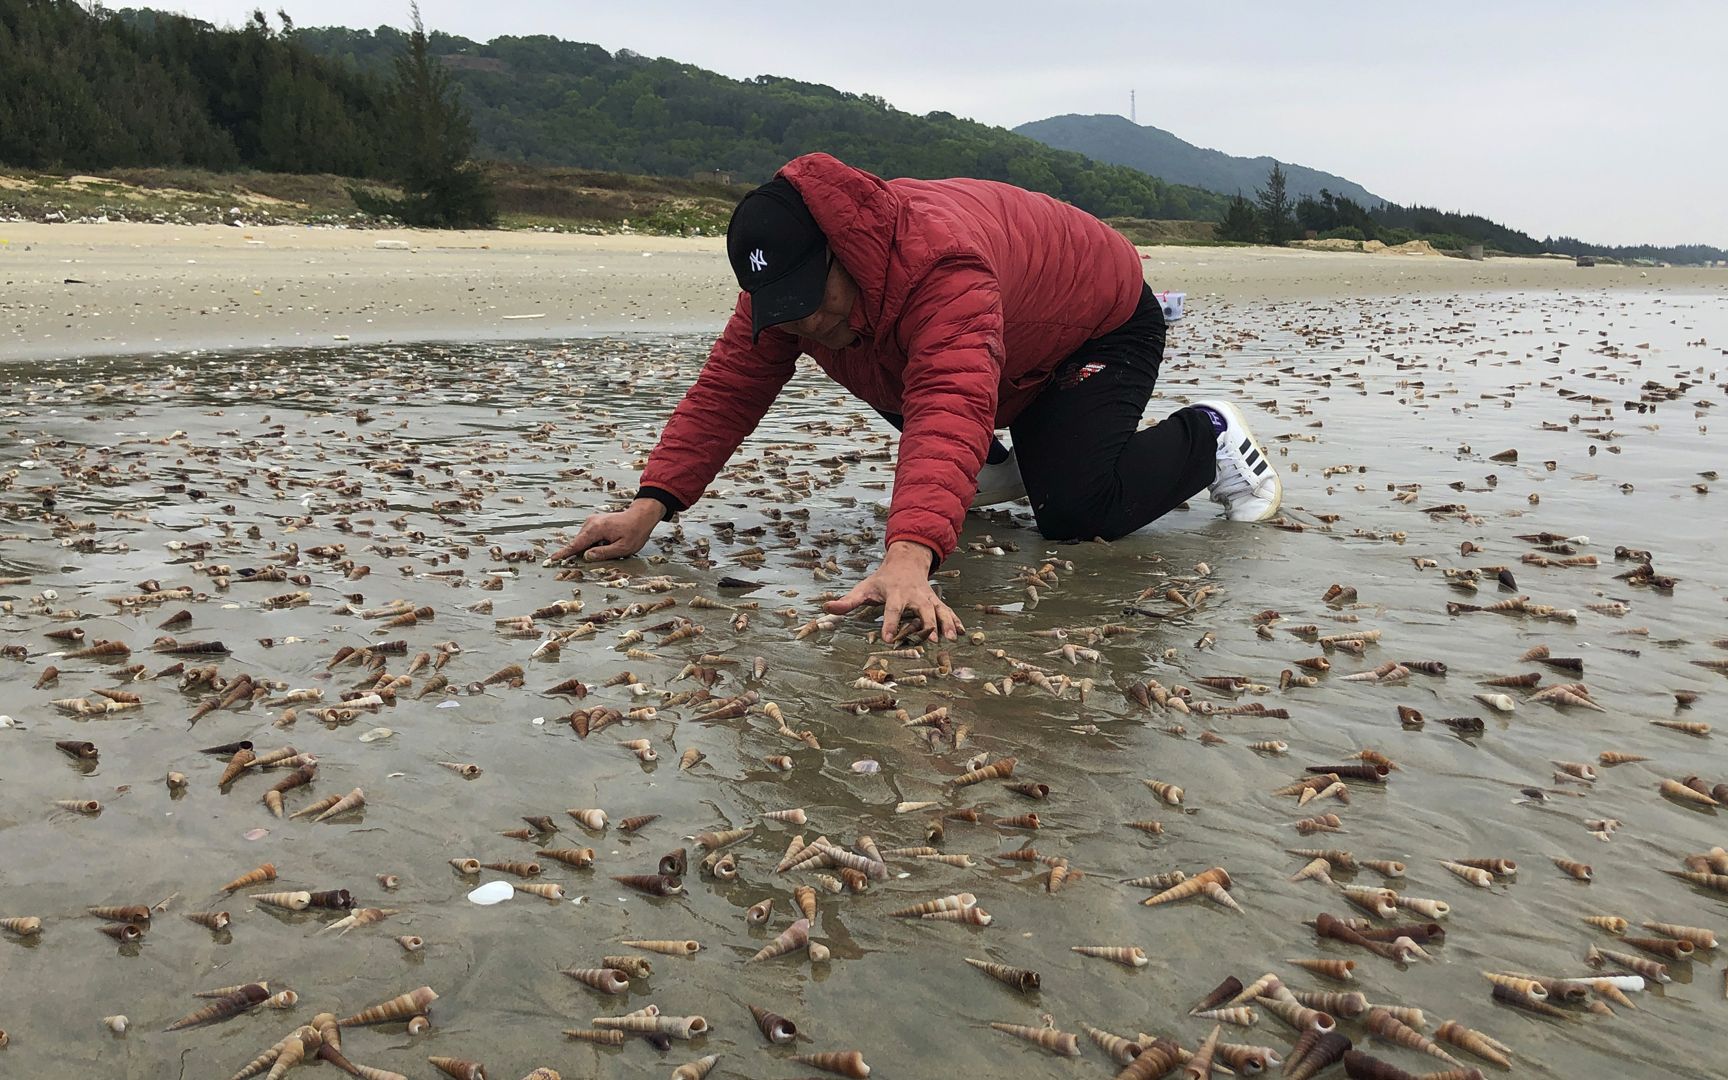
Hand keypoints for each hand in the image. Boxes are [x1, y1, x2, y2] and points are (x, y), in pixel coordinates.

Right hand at [548, 499, 663, 562]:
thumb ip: (604, 553)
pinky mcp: (594, 523)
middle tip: (589, 560)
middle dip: (579, 554)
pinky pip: (588, 537)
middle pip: (579, 543)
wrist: (641, 516)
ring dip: (589, 549)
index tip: (552, 559)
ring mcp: (592, 521)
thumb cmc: (635, 532)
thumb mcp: (623, 548)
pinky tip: (607, 544)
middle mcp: (591, 523)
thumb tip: (586, 556)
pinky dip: (591, 544)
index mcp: (596, 529)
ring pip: (583, 541)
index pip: (576, 544)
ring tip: (609, 547)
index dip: (564, 554)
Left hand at [825, 540, 962, 641]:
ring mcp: (928, 598)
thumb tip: (827, 608)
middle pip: (922, 610)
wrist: (906, 561)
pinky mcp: (936, 601)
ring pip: (939, 611)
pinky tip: (962, 633)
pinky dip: (955, 621)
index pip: (892, 609)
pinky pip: (947, 611)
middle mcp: (914, 595)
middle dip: (928, 624)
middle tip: (932, 640)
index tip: (888, 639)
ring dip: (946, 624)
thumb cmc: (882, 579)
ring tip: (951, 639)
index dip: (890, 624)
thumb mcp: (864, 587)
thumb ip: (847, 601)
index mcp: (895, 593)